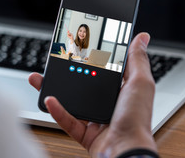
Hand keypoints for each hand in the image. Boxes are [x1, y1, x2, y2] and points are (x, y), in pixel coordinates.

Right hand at [29, 32, 156, 156]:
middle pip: (87, 84)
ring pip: (73, 101)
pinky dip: (57, 111)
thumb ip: (137, 59)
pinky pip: (68, 120)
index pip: (109, 69)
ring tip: (42, 78)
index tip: (83, 45)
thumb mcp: (140, 82)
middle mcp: (111, 104)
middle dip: (71, 72)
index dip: (97, 56)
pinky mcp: (86, 134)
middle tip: (58, 60)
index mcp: (124, 90)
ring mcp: (98, 119)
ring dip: (57, 90)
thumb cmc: (137, 119)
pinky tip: (49, 99)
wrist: (125, 151)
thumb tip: (142, 37)